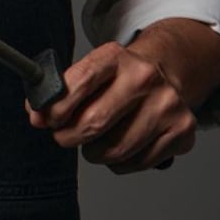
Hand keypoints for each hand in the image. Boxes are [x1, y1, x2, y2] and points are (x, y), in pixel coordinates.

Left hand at [27, 40, 195, 173]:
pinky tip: (121, 145)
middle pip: (95, 122)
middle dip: (69, 136)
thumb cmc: (116, 79)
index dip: (56, 108)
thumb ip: (59, 92)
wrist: (164, 73)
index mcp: (115, 56)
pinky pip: (137, 162)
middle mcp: (145, 77)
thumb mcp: (88, 71)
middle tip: (63, 136)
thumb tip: (37, 118)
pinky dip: (121, 162)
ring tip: (94, 141)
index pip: (79, 83)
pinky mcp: (183, 131)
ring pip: (115, 150)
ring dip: (95, 153)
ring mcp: (168, 105)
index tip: (44, 120)